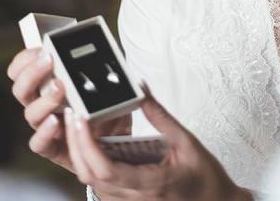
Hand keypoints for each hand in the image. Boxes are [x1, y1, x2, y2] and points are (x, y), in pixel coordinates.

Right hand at [7, 48, 129, 173]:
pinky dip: (44, 132)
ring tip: (61, 88)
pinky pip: (38, 143)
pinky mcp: (52, 148)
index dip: (25, 59)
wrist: (117, 138)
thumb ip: (96, 65)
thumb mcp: (103, 82)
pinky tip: (56, 121)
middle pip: (20, 88)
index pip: (20, 70)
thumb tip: (101, 48)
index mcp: (45, 86)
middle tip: (50, 60)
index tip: (41, 49)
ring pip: (30, 113)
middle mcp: (40, 105)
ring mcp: (44, 127)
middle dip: (32, 72)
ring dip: (44, 99)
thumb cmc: (106, 106)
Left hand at [64, 86, 250, 200]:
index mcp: (150, 183)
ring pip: (91, 180)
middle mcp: (135, 197)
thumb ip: (160, 116)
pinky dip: (91, 161)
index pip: (106, 169)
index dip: (87, 145)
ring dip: (80, 152)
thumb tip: (141, 89)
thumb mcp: (186, 141)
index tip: (81, 119)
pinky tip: (91, 141)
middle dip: (75, 143)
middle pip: (89, 174)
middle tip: (73, 114)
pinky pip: (101, 183)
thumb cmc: (205, 179)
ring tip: (78, 123)